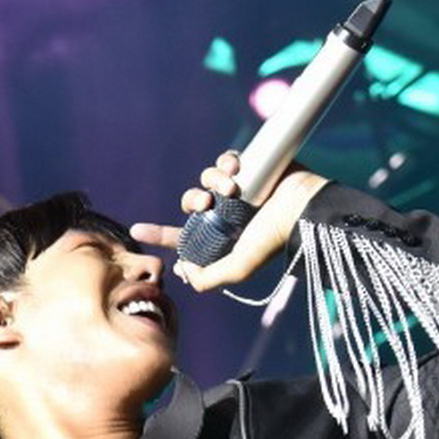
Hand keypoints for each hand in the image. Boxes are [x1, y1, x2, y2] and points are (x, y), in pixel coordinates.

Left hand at [128, 151, 328, 291]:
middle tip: (206, 203)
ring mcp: (238, 190)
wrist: (303, 209)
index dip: (159, 233)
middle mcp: (226, 213)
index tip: (134, 230)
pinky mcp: (249, 168)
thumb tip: (182, 272)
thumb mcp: (236, 269)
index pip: (182, 236)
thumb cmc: (273, 241)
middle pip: (190, 202)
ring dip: (212, 179)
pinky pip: (225, 160)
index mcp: (219, 237)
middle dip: (192, 200)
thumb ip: (207, 278)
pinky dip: (225, 161)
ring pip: (205, 179)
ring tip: (232, 186)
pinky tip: (236, 166)